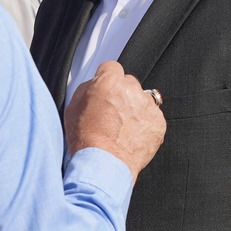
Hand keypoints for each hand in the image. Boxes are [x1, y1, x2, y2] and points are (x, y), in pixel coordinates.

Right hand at [65, 61, 166, 176]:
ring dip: (133, 109)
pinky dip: (144, 125)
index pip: (111, 67)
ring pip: (141, 100)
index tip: (105, 88)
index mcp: (109, 82)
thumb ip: (87, 90)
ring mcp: (147, 106)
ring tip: (121, 128)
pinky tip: (131, 137)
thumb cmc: (86, 139)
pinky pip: (152, 117)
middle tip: (111, 113)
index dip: (106, 78)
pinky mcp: (158, 123)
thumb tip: (95, 86)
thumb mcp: (73, 108)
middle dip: (121, 94)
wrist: (104, 164)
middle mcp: (131, 90)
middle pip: (128, 83)